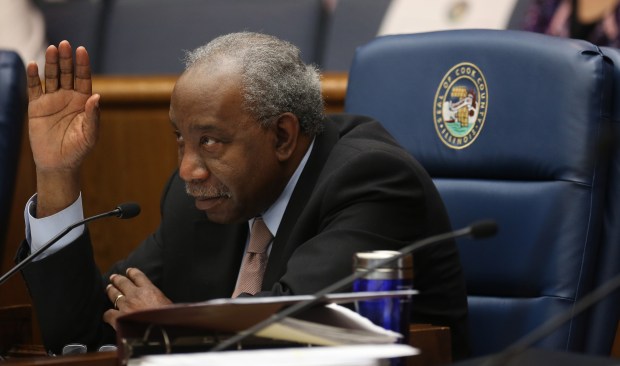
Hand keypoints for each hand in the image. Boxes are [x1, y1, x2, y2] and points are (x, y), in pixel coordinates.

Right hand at [27, 41, 99, 216]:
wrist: (58, 163)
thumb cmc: (78, 149)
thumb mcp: (90, 134)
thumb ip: (93, 116)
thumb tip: (97, 97)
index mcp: (84, 101)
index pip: (83, 78)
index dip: (82, 64)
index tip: (81, 50)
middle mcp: (68, 97)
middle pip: (67, 73)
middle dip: (66, 59)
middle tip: (64, 44)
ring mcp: (52, 100)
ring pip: (51, 77)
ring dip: (51, 63)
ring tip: (51, 49)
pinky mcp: (37, 106)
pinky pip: (34, 88)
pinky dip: (33, 77)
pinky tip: (34, 65)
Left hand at [103, 268, 171, 328]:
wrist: (160, 329)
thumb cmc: (167, 317)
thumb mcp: (167, 302)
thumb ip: (158, 298)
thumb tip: (158, 300)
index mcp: (148, 289)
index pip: (137, 276)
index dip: (132, 272)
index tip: (129, 271)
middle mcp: (134, 294)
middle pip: (122, 282)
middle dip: (117, 279)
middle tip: (113, 277)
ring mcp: (125, 305)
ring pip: (114, 294)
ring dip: (110, 290)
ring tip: (108, 289)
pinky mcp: (119, 318)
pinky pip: (108, 313)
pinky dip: (107, 314)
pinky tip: (107, 315)